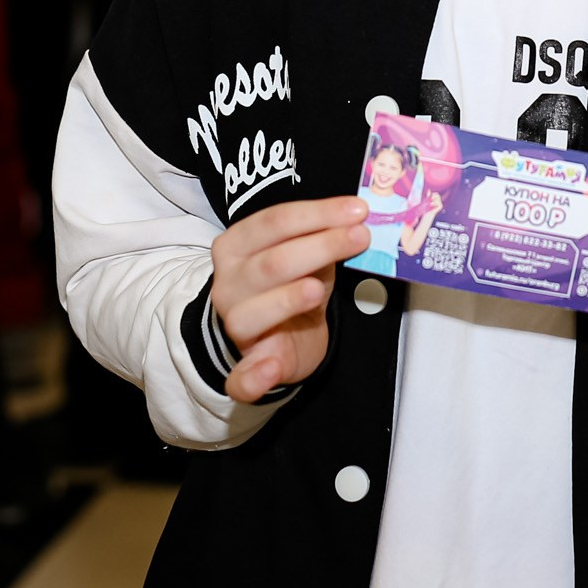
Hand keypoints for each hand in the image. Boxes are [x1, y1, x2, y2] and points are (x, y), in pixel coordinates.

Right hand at [208, 197, 371, 403]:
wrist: (276, 334)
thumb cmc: (289, 284)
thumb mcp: (304, 253)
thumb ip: (322, 236)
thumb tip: (357, 219)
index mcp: (237, 245)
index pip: (274, 221)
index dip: (317, 213)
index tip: (357, 210)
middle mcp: (228, 282)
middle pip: (271, 263)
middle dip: (318, 247)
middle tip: (359, 237)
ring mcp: (233, 324)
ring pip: (250, 314)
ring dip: (285, 300)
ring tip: (316, 290)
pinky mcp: (247, 365)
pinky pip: (241, 377)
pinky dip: (252, 377)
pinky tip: (269, 369)